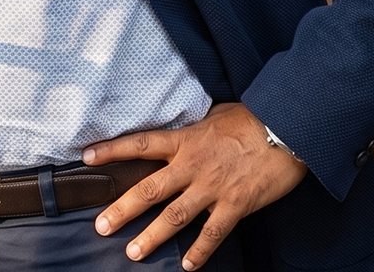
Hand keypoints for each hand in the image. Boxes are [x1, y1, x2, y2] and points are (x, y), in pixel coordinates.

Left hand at [83, 102, 308, 269]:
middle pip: (149, 190)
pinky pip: (213, 233)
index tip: (86, 158)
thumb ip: (193, 130)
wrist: (287, 129)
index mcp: (185, 140)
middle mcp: (192, 166)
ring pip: (174, 216)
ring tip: (132, 252)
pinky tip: (188, 266)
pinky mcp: (235, 205)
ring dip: (152, 236)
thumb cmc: (252, 119)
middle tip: (101, 227)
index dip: (111, 150)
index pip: (140, 144)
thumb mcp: (214, 116)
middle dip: (122, 210)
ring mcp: (212, 188)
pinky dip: (200, 251)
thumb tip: (181, 130)